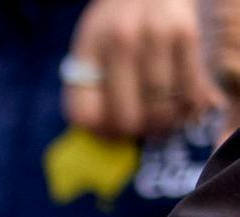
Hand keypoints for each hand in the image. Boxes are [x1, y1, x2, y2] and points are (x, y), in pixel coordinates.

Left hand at [64, 0, 215, 136]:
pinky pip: (190, 89)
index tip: (112, 134)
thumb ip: (90, 86)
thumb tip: (102, 134)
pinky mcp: (186, 34)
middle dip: (134, 131)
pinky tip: (183, 103)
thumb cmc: (117, 23)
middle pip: (125, 117)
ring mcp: (155, 38)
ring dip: (164, 122)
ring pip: (160, 108)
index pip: (85, 114)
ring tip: (163, 117)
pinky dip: (188, 105)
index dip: (99, 134)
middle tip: (142, 127)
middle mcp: (119, 43)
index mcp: (88, 51)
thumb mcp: (91, 48)